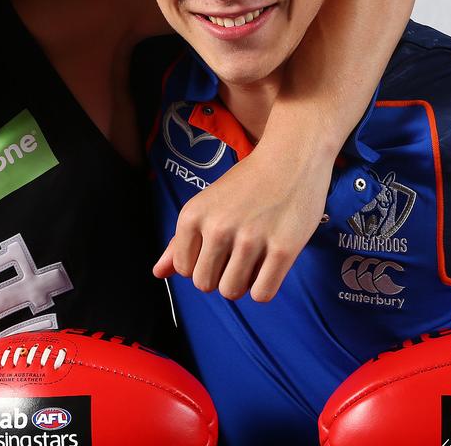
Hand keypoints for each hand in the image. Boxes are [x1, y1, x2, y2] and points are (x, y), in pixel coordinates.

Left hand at [153, 134, 331, 301]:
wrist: (292, 157)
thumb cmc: (248, 182)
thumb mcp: (206, 204)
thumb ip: (179, 241)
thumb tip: (158, 273)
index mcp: (193, 215)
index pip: (183, 268)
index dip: (202, 263)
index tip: (219, 246)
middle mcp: (218, 227)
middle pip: (205, 284)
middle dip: (220, 276)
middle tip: (237, 254)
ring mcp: (251, 239)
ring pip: (231, 292)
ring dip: (242, 283)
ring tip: (254, 259)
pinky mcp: (283, 249)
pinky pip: (262, 295)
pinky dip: (263, 288)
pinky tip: (269, 266)